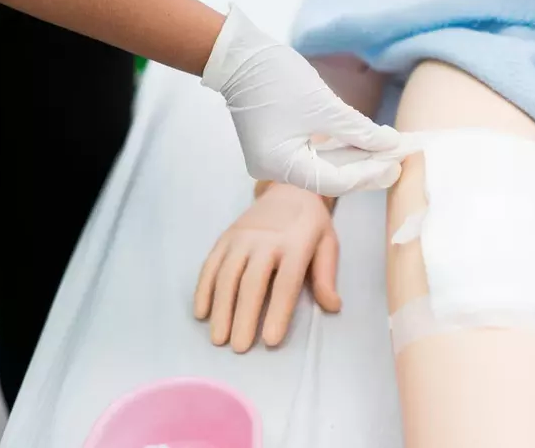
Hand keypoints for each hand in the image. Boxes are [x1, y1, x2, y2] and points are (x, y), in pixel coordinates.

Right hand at [194, 183, 339, 352]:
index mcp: (295, 244)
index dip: (277, 312)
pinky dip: (203, 289)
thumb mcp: (328, 244)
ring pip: (226, 275)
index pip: (285, 283)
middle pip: (251, 282)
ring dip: (220, 308)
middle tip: (239, 348)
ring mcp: (241, 237)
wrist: (289, 186)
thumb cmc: (311, 224)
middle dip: (243, 317)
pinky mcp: (225, 237)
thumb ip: (326, 276)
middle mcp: (265, 240)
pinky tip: (201, 313)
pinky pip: (210, 264)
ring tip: (218, 338)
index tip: (270, 341)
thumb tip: (333, 307)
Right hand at [201, 5, 401, 196]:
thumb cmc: (274, 77)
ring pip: (326, 166)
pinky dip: (341, 149)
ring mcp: (276, 159)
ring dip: (357, 157)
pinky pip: (316, 154)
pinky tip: (366, 144)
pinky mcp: (280, 146)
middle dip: (367, 167)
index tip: (397, 162)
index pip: (335, 181)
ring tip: (389, 151)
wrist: (239, 55)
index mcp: (280, 165)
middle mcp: (275, 170)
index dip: (369, 173)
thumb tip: (391, 145)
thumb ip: (360, 131)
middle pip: (331, 177)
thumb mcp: (324, 106)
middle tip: (400, 159)